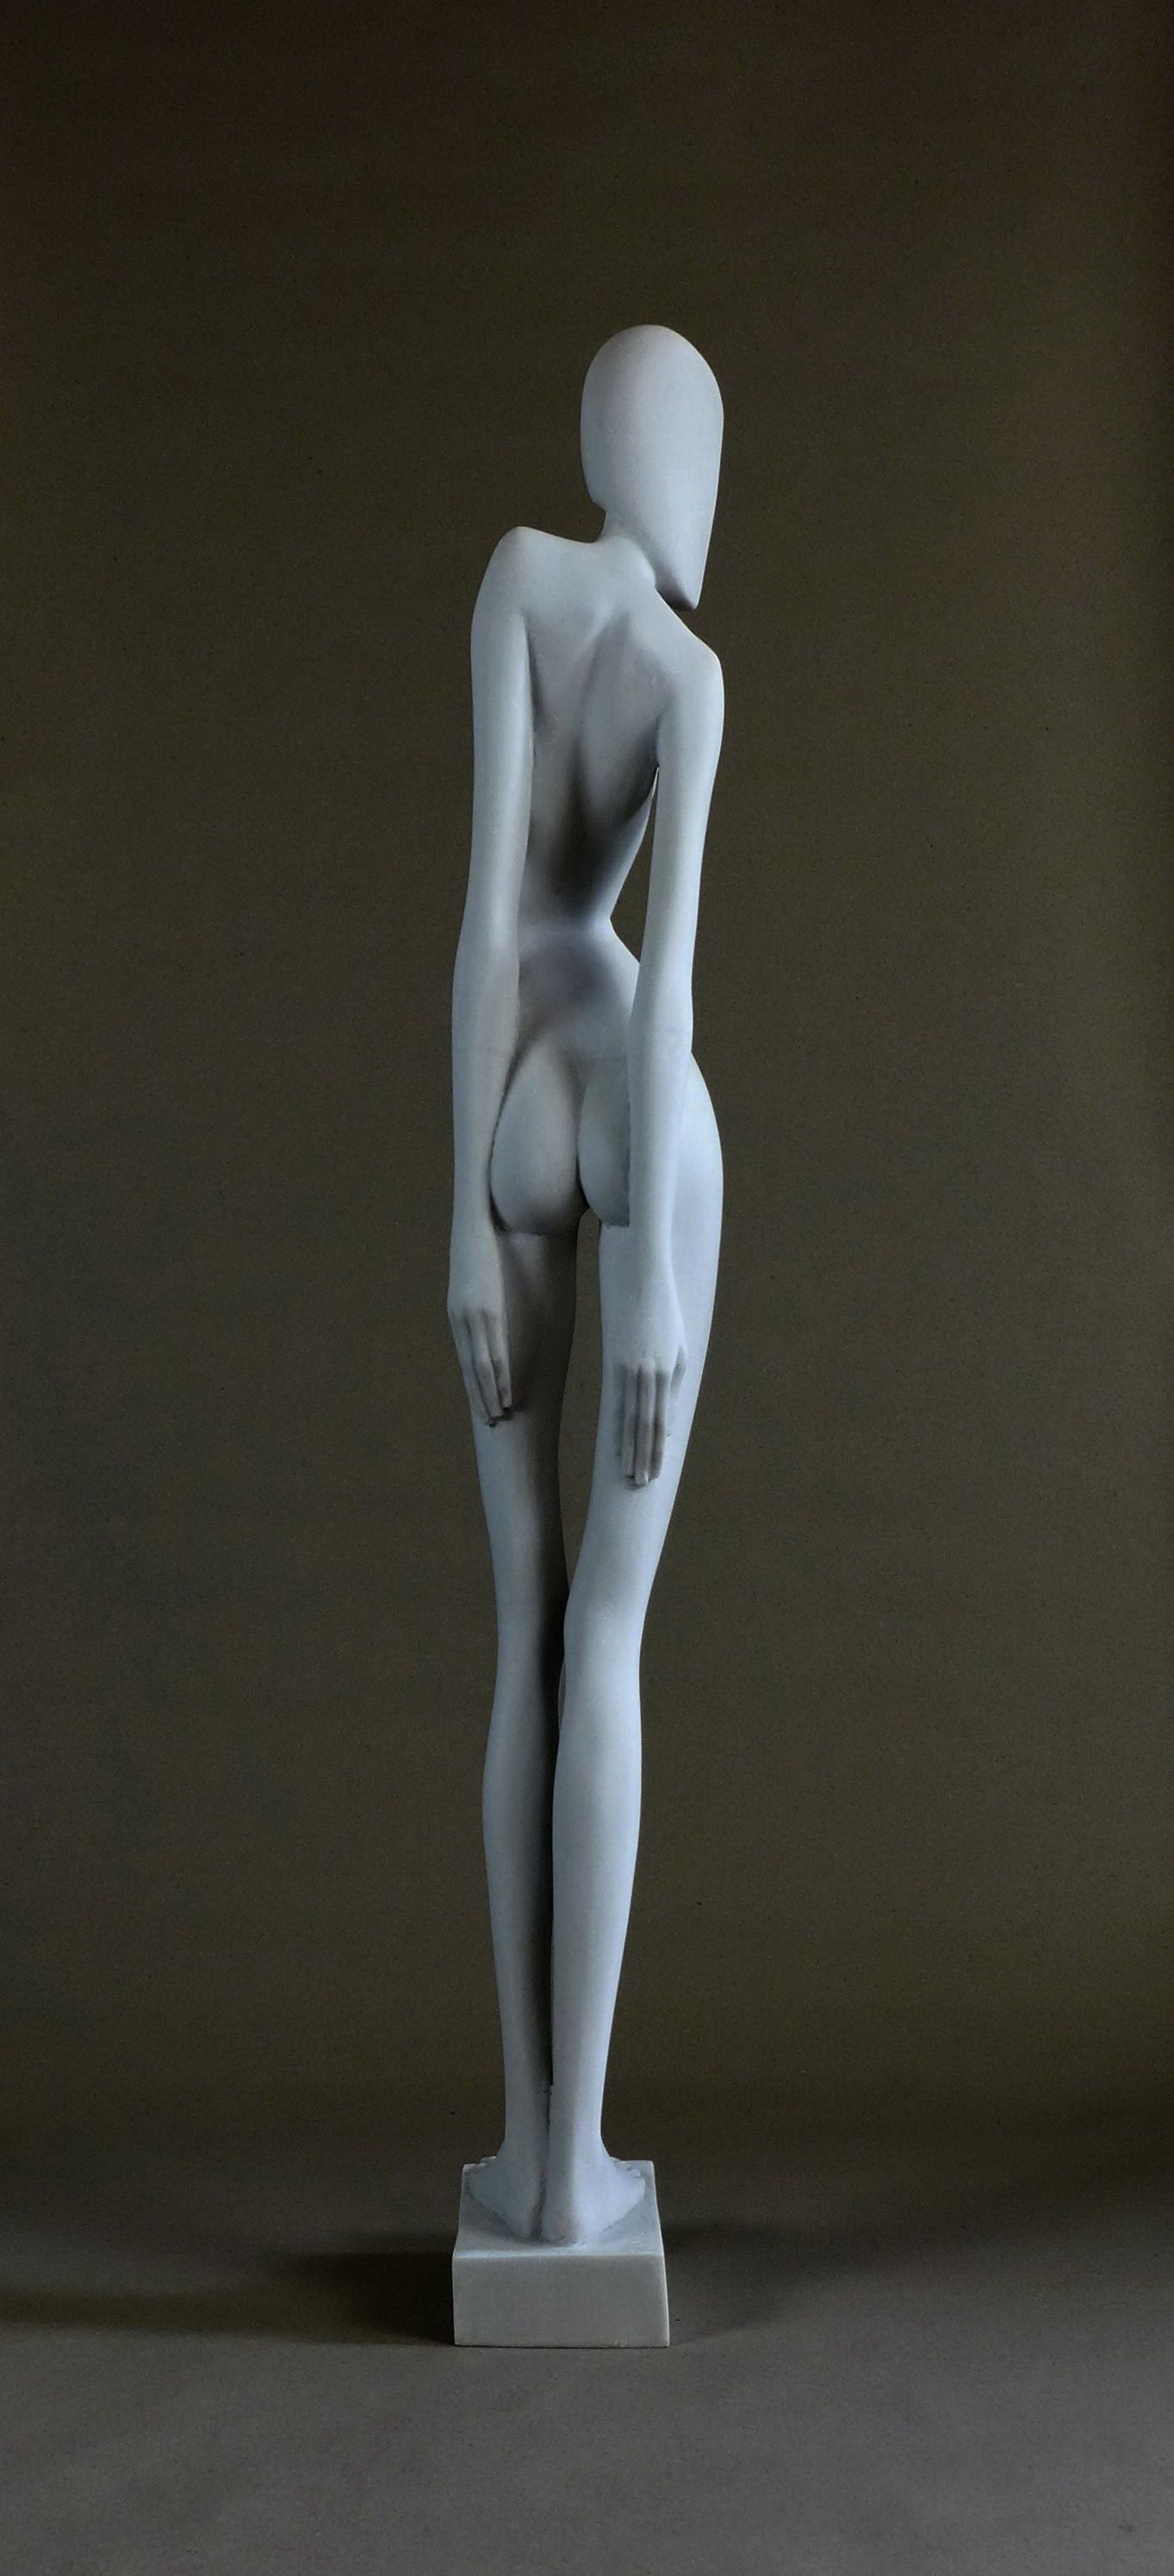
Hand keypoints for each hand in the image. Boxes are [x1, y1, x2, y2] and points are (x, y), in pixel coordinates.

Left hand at [448, 1218, 512, 1425]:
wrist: (474, 1220)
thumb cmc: (478, 1243)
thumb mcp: (475, 1274)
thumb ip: (481, 1294)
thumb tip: (492, 1307)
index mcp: (458, 1314)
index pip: (465, 1358)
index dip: (474, 1383)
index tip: (481, 1404)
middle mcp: (462, 1321)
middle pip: (470, 1369)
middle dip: (480, 1397)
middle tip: (490, 1422)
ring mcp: (473, 1318)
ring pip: (481, 1367)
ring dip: (491, 1394)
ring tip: (499, 1416)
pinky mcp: (487, 1310)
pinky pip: (493, 1351)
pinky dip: (499, 1376)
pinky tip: (505, 1392)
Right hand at [613, 1258, 685, 1485]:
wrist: (644, 1279)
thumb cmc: (667, 1316)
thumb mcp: (679, 1352)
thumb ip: (673, 1389)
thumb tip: (667, 1426)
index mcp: (664, 1374)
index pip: (660, 1423)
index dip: (656, 1451)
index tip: (653, 1474)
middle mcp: (645, 1376)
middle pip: (643, 1426)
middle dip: (642, 1457)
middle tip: (639, 1484)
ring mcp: (627, 1369)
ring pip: (627, 1417)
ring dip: (627, 1448)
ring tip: (626, 1472)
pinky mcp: (615, 1361)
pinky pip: (615, 1399)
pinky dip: (616, 1424)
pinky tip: (614, 1442)